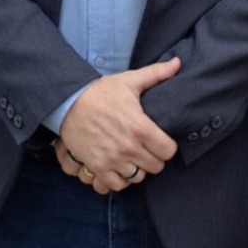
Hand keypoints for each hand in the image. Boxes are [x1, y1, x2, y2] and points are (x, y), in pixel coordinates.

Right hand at [57, 57, 179, 193]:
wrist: (68, 102)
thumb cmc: (101, 92)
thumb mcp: (129, 80)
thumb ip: (156, 74)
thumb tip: (178, 63)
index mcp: (140, 127)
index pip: (168, 151)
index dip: (167, 146)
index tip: (161, 141)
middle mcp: (128, 147)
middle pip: (155, 167)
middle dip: (154, 158)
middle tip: (147, 148)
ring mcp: (112, 159)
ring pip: (137, 178)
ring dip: (137, 169)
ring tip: (132, 158)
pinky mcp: (97, 167)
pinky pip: (115, 185)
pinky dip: (118, 180)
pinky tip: (118, 168)